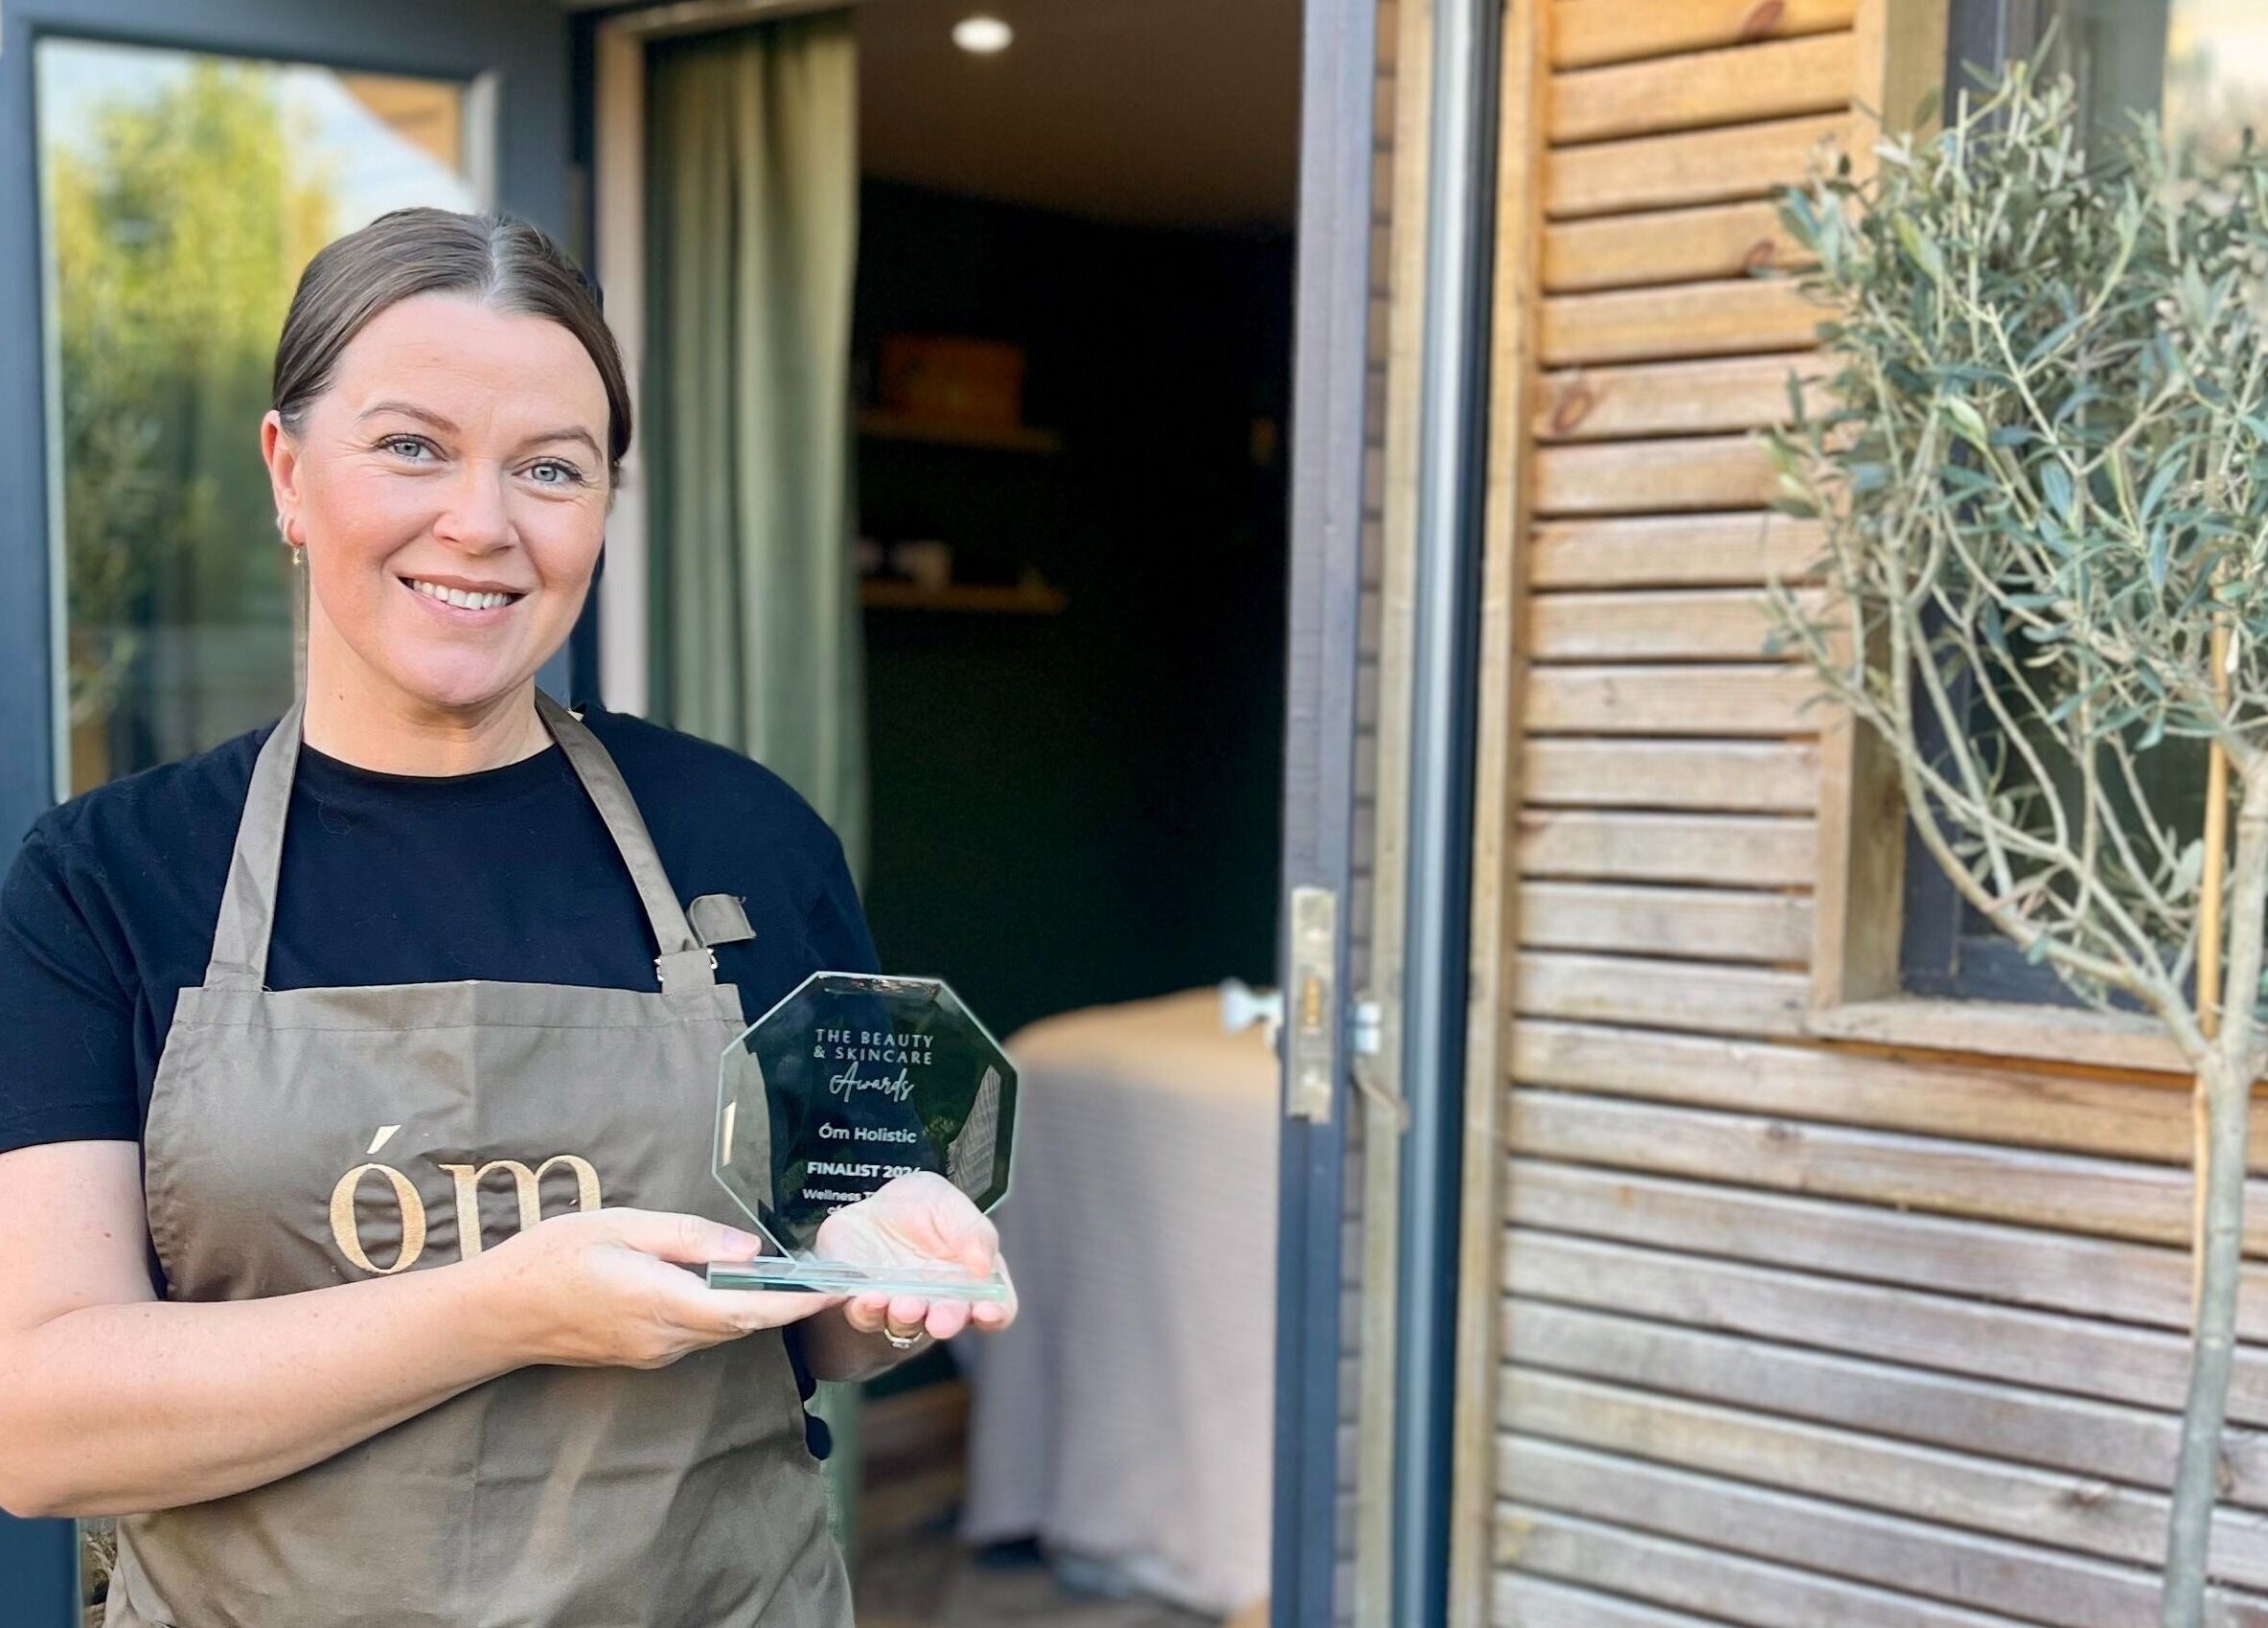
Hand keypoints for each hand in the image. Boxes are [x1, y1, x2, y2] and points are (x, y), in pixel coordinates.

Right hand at [476, 1207, 837, 1369]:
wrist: (498, 1314)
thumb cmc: (553, 1258)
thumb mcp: (621, 1226)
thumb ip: (687, 1238)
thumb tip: (749, 1249)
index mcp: (664, 1303)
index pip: (748, 1309)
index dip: (796, 1303)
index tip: (834, 1291)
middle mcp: (666, 1338)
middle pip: (742, 1323)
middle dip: (788, 1304)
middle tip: (827, 1277)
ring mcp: (655, 1353)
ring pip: (722, 1329)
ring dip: (759, 1308)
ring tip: (795, 1278)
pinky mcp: (644, 1354)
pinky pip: (698, 1333)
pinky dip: (727, 1312)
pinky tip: (735, 1286)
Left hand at [815, 1172, 1017, 1345]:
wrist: (867, 1210)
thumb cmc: (915, 1208)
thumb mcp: (944, 1201)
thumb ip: (972, 1230)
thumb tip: (984, 1265)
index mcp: (972, 1277)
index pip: (996, 1306)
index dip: (995, 1313)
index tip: (987, 1310)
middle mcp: (940, 1301)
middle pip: (950, 1320)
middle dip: (946, 1320)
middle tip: (940, 1319)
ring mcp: (902, 1309)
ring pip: (908, 1326)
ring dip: (906, 1318)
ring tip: (903, 1305)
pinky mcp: (867, 1309)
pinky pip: (868, 1318)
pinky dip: (868, 1311)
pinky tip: (869, 1298)